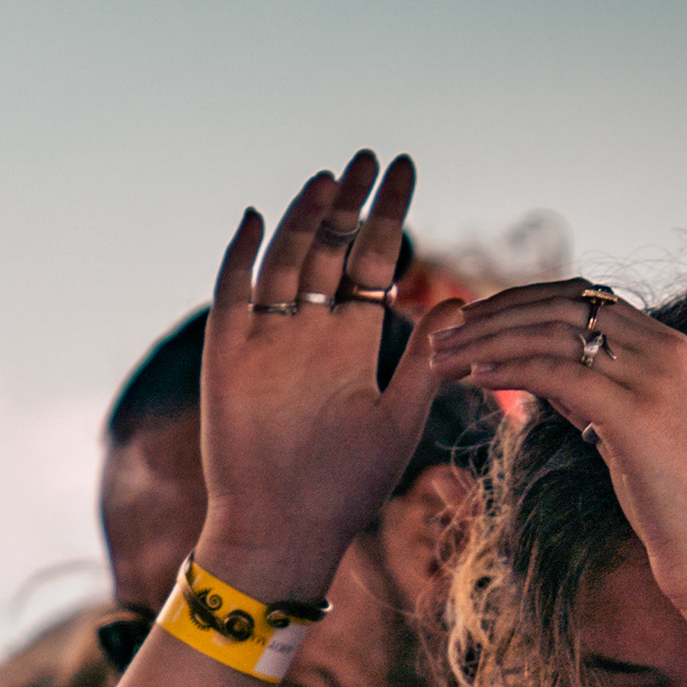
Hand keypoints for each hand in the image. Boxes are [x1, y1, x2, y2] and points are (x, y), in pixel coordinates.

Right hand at [199, 153, 444, 603]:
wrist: (283, 529)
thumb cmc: (346, 487)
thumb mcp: (399, 421)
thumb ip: (424, 361)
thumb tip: (457, 299)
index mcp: (354, 341)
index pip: (374, 259)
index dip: (389, 213)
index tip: (405, 167)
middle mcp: (311, 331)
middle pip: (329, 248)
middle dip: (348, 202)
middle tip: (368, 156)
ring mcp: (267, 339)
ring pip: (286, 260)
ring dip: (303, 217)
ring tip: (328, 177)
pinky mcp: (229, 355)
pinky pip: (233, 293)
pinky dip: (242, 255)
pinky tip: (257, 216)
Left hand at [419, 274, 686, 602]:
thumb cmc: (669, 500)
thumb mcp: (625, 430)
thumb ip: (590, 391)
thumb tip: (539, 369)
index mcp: (665, 346)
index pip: (584, 297)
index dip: (521, 300)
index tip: (472, 319)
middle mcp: (664, 350)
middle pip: (564, 305)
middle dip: (494, 315)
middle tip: (440, 336)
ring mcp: (655, 378)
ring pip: (554, 333)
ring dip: (488, 340)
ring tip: (440, 359)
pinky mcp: (638, 413)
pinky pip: (559, 372)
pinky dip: (510, 368)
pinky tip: (474, 377)